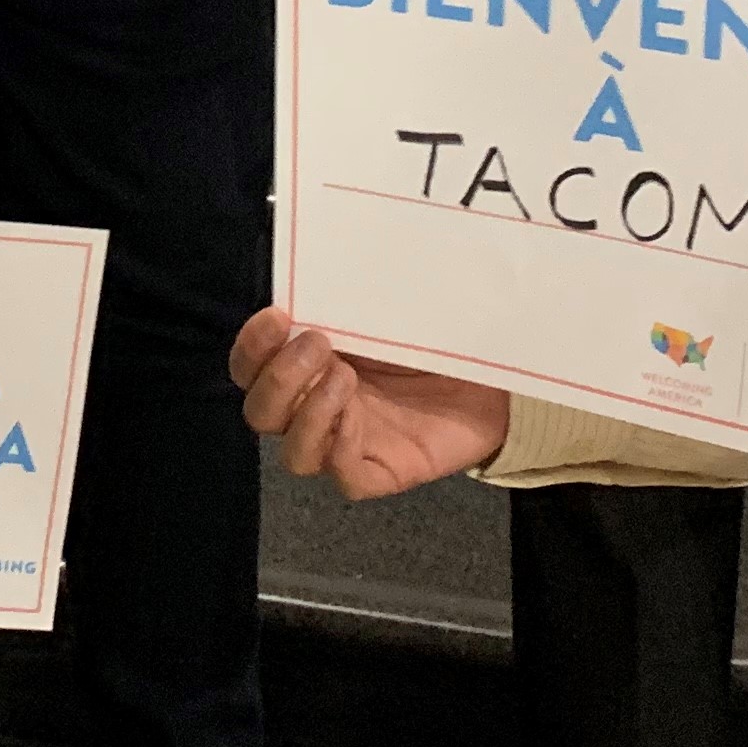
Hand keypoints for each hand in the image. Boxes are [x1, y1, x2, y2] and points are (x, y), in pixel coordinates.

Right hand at [229, 307, 509, 498]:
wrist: (496, 377)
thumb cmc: (436, 336)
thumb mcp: (386, 310)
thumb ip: (346, 302)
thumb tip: (318, 269)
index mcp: (309, 366)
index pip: (251, 366)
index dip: (252, 346)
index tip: (279, 316)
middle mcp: (318, 408)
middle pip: (261, 413)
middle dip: (278, 379)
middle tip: (319, 344)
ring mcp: (347, 445)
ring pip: (295, 455)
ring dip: (308, 414)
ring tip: (345, 378)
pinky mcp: (382, 473)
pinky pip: (344, 477)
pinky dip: (341, 447)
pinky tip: (360, 418)